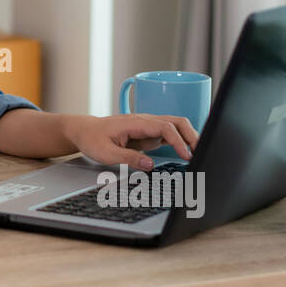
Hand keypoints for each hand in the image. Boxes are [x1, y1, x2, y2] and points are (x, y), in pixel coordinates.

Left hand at [67, 114, 199, 169]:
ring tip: (198, 153)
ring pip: (175, 125)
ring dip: (189, 136)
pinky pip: (169, 133)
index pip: (164, 126)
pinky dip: (181, 141)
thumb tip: (150, 165)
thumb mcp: (106, 153)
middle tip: (201, 152)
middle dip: (191, 135)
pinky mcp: (148, 133)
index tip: (186, 155)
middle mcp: (144, 121)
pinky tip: (186, 152)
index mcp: (135, 122)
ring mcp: (148, 126)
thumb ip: (128, 158)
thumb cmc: (92, 138)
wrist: (84, 130)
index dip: (178, 140)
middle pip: (176, 121)